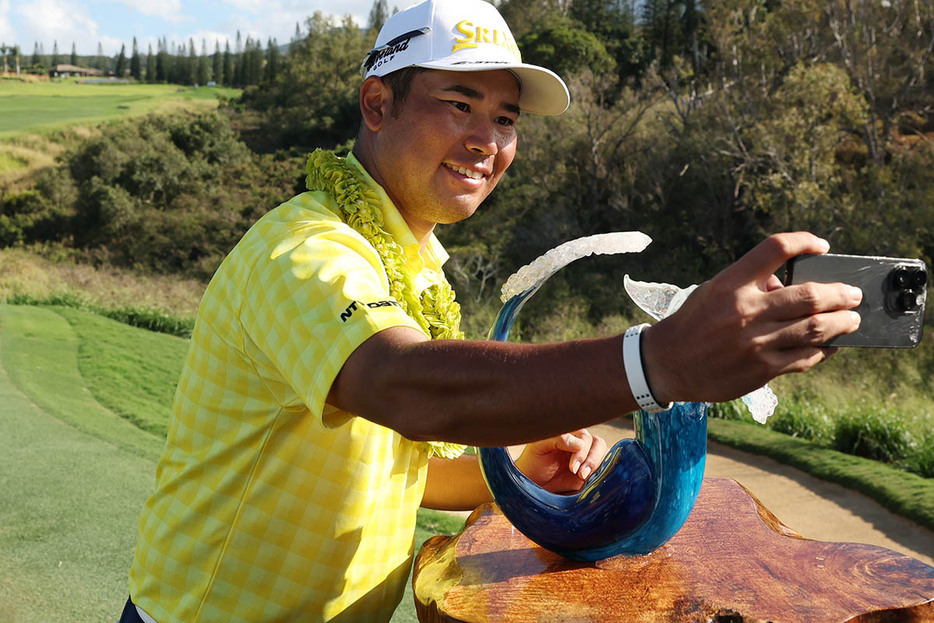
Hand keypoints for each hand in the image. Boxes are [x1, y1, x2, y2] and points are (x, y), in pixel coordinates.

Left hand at [514, 429, 608, 493]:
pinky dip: (602, 473)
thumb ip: (558, 439)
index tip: (573, 468)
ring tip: (583, 478)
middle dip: (592, 460)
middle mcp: (581, 442)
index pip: (585, 436)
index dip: (582, 452)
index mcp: (570, 433)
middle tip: (580, 474)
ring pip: (604, 454)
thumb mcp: (540, 446)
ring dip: (597, 466)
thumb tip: (580, 443)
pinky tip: (591, 481)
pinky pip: (604, 468)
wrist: (533, 482)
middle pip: (598, 444)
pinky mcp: (591, 471)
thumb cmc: (533, 461)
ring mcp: (587, 456)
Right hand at [642, 232, 862, 403]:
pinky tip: (830, 345)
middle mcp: (745, 311)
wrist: (667, 363)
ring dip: (842, 322)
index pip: (775, 249)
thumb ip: (750, 284)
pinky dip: (825, 350)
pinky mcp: (761, 369)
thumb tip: (788, 283)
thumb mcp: (713, 291)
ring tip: (852, 320)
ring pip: (816, 329)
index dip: (805, 241)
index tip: (822, 246)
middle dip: (841, 294)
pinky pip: (806, 357)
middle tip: (853, 294)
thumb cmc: (694, 322)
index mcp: (731, 284)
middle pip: (809, 295)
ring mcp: (755, 342)